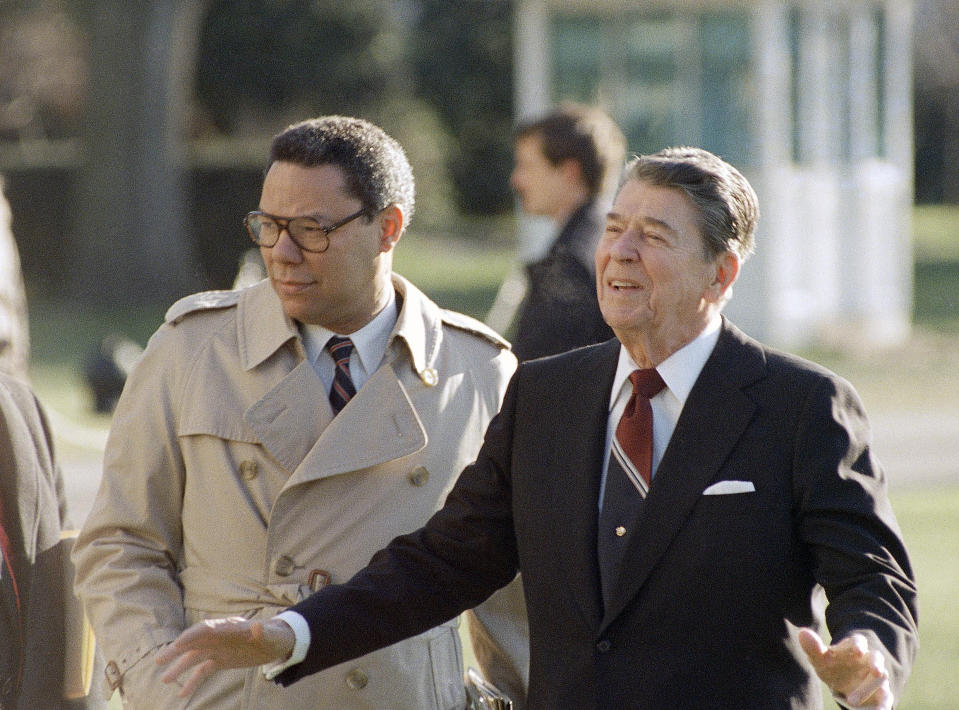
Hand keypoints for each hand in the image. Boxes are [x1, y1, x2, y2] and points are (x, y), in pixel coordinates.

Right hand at [155, 616, 295, 697]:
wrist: (277, 642)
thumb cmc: (274, 634)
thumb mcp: (270, 634)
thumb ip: (262, 631)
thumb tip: (256, 626)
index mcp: (228, 627)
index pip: (205, 628)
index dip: (192, 635)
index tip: (178, 643)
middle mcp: (219, 637)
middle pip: (193, 642)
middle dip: (176, 650)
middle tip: (159, 660)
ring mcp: (218, 649)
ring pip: (194, 657)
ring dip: (179, 667)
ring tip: (164, 679)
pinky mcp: (220, 661)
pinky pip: (203, 671)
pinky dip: (192, 681)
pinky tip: (182, 693)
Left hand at [798, 628, 892, 708]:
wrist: (844, 680)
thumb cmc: (831, 665)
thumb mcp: (820, 658)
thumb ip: (813, 647)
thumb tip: (802, 633)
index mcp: (853, 647)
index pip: (859, 641)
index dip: (859, 645)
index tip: (858, 650)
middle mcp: (868, 660)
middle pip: (876, 658)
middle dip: (876, 664)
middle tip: (877, 671)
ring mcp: (876, 676)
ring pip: (881, 679)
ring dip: (869, 688)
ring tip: (851, 702)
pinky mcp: (882, 692)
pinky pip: (886, 698)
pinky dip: (883, 706)